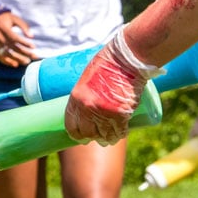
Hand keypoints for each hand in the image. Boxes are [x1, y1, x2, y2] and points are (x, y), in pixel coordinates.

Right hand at [0, 11, 36, 67]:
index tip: (33, 47)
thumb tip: (31, 36)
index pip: (14, 37)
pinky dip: (7, 61)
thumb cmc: (5, 19)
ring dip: (16, 59)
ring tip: (26, 62)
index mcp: (2, 27)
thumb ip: (23, 26)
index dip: (24, 43)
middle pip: (10, 47)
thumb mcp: (14, 18)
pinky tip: (15, 64)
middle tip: (33, 57)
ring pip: (5, 53)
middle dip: (23, 52)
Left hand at [63, 26, 159, 144]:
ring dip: (107, 138)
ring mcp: (105, 112)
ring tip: (109, 138)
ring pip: (104, 134)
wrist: (127, 58)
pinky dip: (120, 134)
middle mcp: (88, 108)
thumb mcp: (87, 79)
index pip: (71, 124)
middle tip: (96, 137)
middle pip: (87, 132)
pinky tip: (120, 134)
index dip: (75, 133)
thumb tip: (86, 106)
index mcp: (76, 98)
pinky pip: (119, 130)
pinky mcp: (121, 114)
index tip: (79, 136)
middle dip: (91, 137)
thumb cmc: (107, 63)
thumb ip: (86, 94)